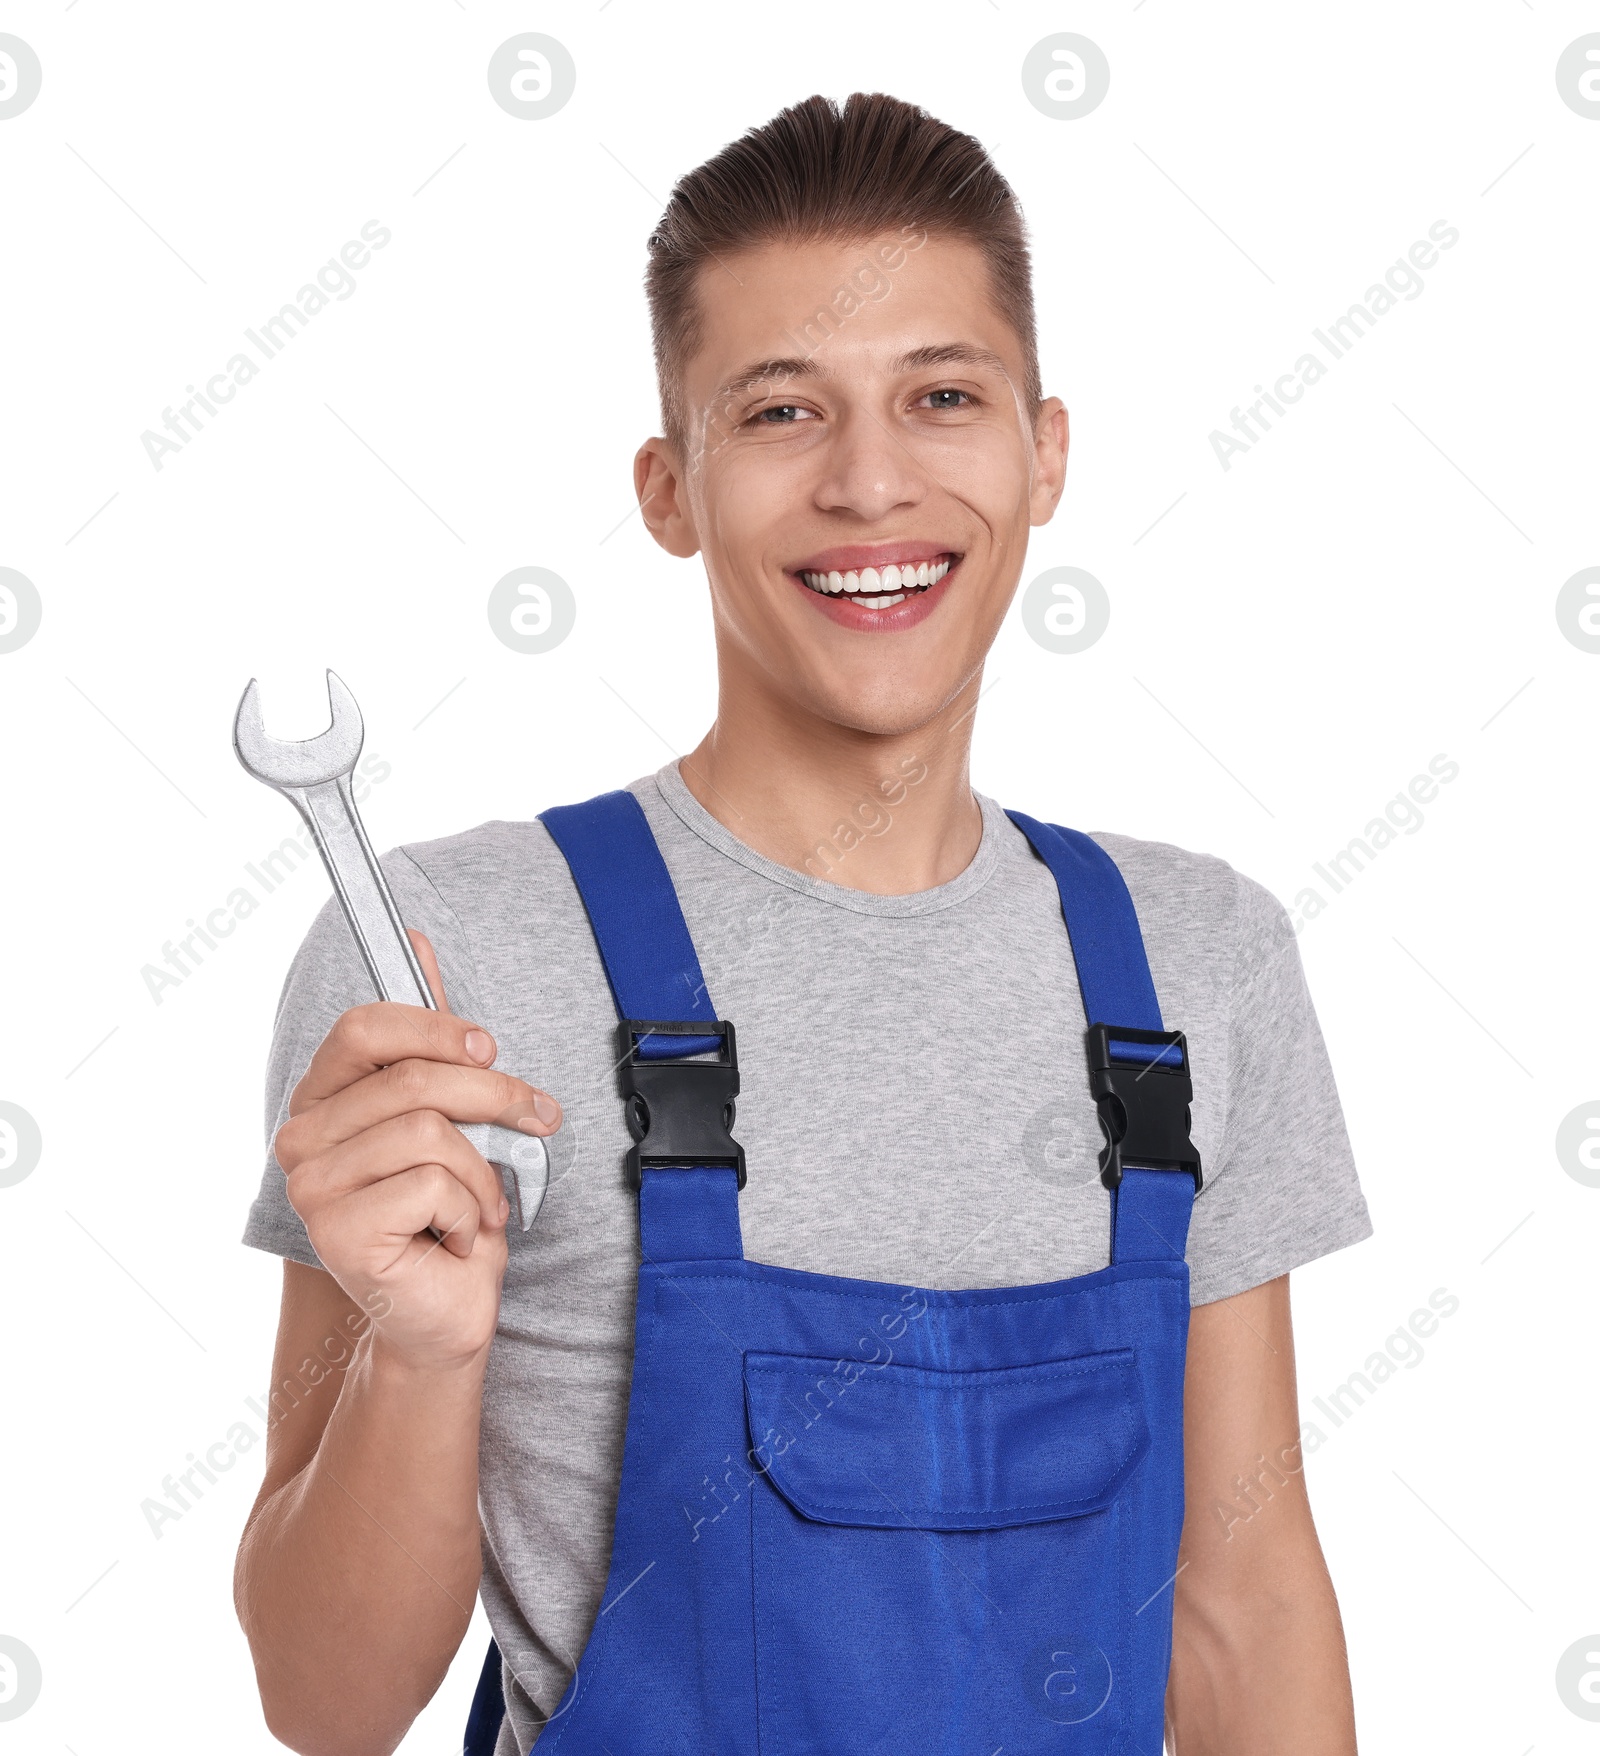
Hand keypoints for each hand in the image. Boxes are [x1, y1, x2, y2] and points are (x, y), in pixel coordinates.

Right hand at [273, 931, 560, 1370]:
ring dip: (483, 1172)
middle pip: (414, 1079)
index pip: (365, 1028)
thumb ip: (430, 1036)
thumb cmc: (446, 1214)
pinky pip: (433, 1184)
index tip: (489, 1050)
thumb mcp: (451, 1114)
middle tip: (537, 1121)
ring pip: (430, 1132)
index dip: (437, 1027)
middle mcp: (302, 1140)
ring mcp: (312, 1188)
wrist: (444, 1311)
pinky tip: (456, 1236)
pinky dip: (470, 1210)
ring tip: (480, 1203)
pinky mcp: (339, 1231)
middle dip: (495, 1098)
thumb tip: (417, 942)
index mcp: (323, 1099)